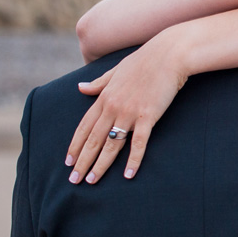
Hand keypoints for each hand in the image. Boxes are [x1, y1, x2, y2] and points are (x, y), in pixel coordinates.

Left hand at [65, 35, 184, 183]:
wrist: (169, 54)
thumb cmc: (144, 60)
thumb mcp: (116, 70)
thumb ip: (98, 83)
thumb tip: (80, 88)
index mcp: (104, 97)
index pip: (84, 127)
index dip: (74, 146)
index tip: (68, 162)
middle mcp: (112, 107)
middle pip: (93, 140)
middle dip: (82, 162)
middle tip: (73, 180)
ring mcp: (129, 112)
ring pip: (111, 145)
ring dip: (100, 165)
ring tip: (91, 182)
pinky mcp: (148, 116)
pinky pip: (138, 143)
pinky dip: (133, 160)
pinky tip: (128, 175)